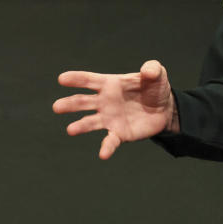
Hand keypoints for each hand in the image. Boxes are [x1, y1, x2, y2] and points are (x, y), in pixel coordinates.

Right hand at [53, 60, 174, 158]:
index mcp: (110, 84)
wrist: (165, 108)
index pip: (89, 80)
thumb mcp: (157, 75)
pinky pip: (110, 141)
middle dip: (69, 104)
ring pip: (89, 122)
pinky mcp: (119, 133)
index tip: (62, 78)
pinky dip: (106, 147)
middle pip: (82, 102)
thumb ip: (153, 69)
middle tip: (57, 106)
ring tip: (70, 130)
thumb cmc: (155, 88)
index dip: (76, 79)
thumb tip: (147, 71)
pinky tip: (103, 154)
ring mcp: (109, 118)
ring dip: (80, 126)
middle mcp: (104, 102)